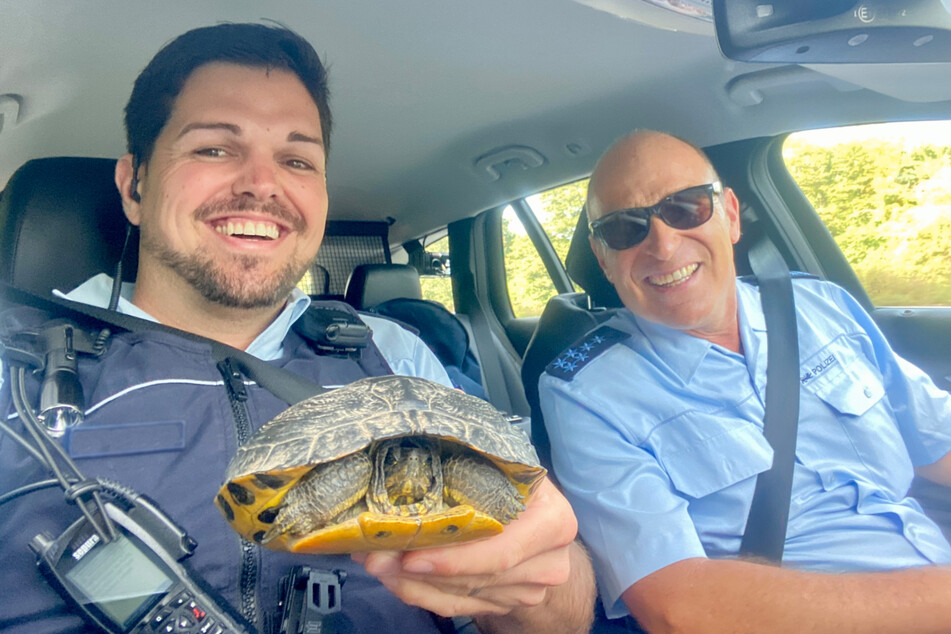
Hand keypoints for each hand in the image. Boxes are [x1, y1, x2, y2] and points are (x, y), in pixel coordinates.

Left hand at [352, 477, 577, 616]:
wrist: (538, 518)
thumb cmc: (515, 482)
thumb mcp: (505, 464)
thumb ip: (473, 467)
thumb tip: (410, 466)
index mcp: (552, 521)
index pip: (503, 551)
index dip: (455, 558)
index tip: (410, 555)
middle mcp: (547, 562)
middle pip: (477, 577)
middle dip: (420, 570)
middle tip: (374, 556)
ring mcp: (527, 589)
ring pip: (461, 595)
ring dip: (412, 582)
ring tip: (376, 562)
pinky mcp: (504, 604)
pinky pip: (456, 606)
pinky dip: (421, 594)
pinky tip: (394, 577)